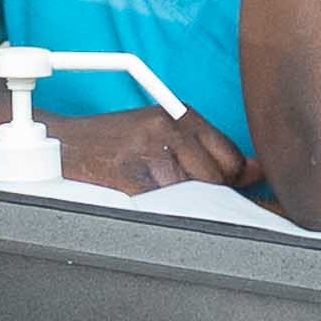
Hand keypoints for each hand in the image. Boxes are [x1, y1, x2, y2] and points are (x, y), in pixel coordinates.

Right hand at [31, 98, 256, 195]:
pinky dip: (155, 208)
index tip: (220, 187)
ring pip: (192, 194)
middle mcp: (170, 127)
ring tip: (149, 188)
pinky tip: (137, 194)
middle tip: (175, 190)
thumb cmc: (113, 142)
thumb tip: (257, 170)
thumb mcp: (160, 132)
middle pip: (217, 177)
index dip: (229, 179)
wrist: (63, 145)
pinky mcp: (135, 176)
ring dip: (177, 202)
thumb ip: (206, 149)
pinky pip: (164, 205)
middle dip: (205, 193)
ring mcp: (152, 151)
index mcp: (181, 113)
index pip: (232, 155)